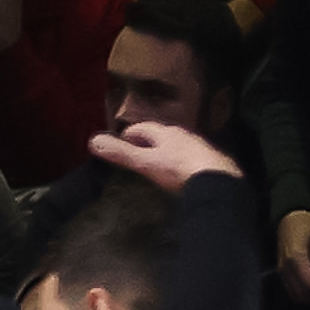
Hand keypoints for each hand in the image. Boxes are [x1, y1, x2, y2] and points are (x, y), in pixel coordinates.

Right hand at [87, 121, 239, 192]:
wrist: (217, 181)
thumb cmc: (178, 169)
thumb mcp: (144, 162)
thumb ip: (121, 153)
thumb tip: (92, 141)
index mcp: (165, 133)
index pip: (141, 128)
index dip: (128, 135)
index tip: (119, 144)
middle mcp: (183, 135)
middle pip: (160, 135)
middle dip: (146, 142)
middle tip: (135, 154)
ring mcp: (198, 147)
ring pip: (176, 145)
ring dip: (164, 151)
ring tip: (155, 164)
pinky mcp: (210, 161)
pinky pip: (189, 157)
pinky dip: (180, 162)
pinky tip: (179, 174)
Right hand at [276, 209, 309, 303]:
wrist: (289, 219)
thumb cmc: (306, 225)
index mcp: (296, 258)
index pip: (309, 285)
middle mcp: (286, 268)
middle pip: (301, 294)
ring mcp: (282, 272)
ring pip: (295, 295)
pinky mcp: (282, 273)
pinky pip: (292, 289)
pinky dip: (305, 292)